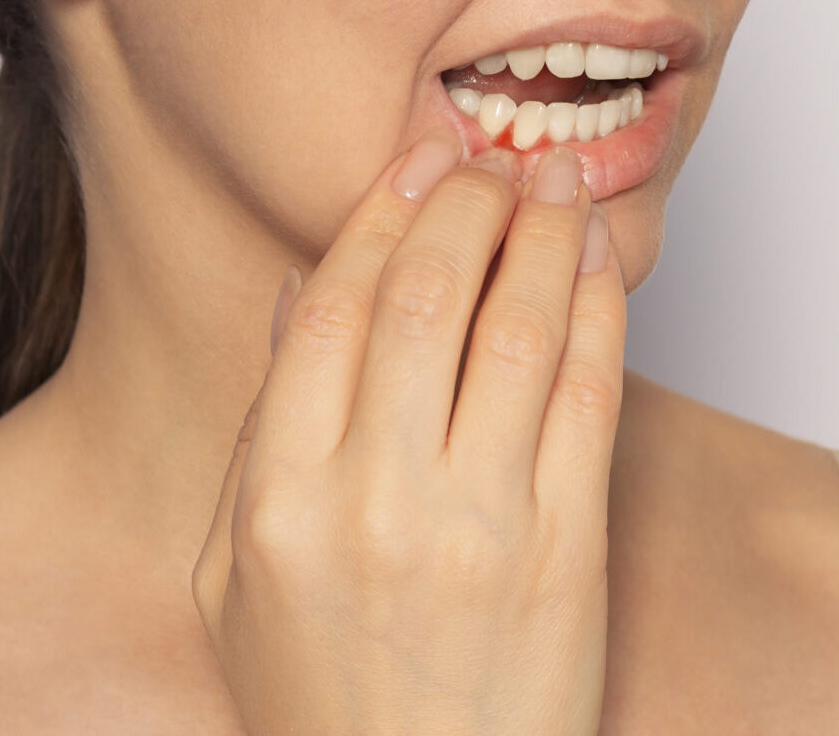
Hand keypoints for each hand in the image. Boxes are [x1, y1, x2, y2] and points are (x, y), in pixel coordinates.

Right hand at [192, 128, 625, 735]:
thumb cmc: (322, 701)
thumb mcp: (239, 576)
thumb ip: (262, 429)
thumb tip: (304, 292)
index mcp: (280, 502)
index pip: (335, 308)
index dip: (382, 212)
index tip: (419, 158)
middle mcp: (376, 504)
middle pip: (427, 297)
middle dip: (468, 203)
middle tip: (492, 160)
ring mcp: (480, 529)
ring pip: (518, 328)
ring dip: (544, 233)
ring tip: (557, 179)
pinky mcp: (569, 554)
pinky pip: (592, 396)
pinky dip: (599, 308)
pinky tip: (598, 259)